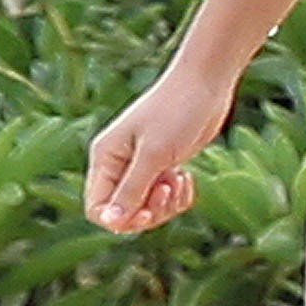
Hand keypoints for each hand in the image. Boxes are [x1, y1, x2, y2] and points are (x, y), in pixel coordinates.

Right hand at [86, 62, 232, 235]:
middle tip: (167, 192)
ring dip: (166, 204)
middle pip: (123, 212)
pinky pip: (165, 197)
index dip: (119, 220)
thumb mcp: (154, 154)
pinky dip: (178, 195)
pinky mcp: (164, 164)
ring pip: (146, 207)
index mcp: (105, 158)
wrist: (207, 82)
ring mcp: (142, 164)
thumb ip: (132, 190)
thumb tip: (111, 223)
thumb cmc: (177, 111)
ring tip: (180, 179)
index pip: (97, 208)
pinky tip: (187, 177)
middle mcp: (119, 164)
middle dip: (148, 211)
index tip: (148, 212)